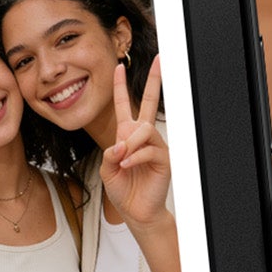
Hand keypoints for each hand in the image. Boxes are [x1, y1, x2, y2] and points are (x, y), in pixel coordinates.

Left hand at [101, 56, 171, 225]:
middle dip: (154, 80)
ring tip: (123, 160)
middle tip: (160, 60)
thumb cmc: (123, 190)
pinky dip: (135, 157)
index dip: (120, 86)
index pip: (123, 105)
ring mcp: (155, 146)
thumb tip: (122, 145)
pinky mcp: (164, 158)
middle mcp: (143, 137)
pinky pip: (148, 150)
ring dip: (129, 144)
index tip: (119, 67)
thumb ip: (110, 154)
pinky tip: (128, 166)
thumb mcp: (107, 169)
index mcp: (127, 135)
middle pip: (149, 102)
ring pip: (143, 130)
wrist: (136, 211)